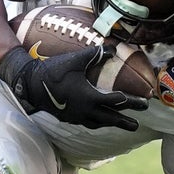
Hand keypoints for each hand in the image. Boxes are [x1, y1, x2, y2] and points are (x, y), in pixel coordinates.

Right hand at [0, 45, 147, 130]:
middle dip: (125, 121)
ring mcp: (76, 116)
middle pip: (111, 118)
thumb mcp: (75, 60)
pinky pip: (88, 123)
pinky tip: (99, 121)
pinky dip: (98, 123)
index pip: (116, 101)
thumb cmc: (54, 71)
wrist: (30, 85)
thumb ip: (95, 54)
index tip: (143, 102)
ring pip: (99, 123)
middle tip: (137, 124)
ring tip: (122, 125)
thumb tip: (112, 48)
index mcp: (89, 97)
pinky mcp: (69, 118)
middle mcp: (85, 110)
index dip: (131, 101)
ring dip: (113, 124)